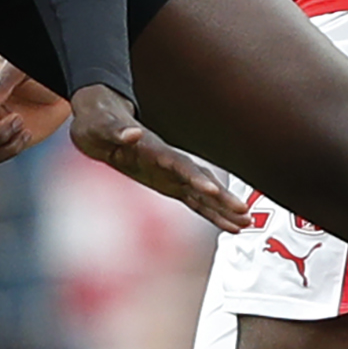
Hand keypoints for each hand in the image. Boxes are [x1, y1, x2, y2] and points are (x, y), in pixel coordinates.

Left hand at [64, 84, 249, 230]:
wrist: (102, 122)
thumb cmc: (101, 123)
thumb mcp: (101, 126)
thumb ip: (116, 130)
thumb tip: (132, 133)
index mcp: (154, 148)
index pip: (179, 164)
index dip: (195, 177)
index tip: (211, 190)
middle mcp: (169, 162)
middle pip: (200, 180)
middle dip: (221, 196)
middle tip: (243, 211)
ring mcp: (172, 174)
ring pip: (202, 194)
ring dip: (223, 208)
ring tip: (246, 222)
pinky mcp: (170, 185)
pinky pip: (194, 203)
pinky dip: (211, 214)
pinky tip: (230, 226)